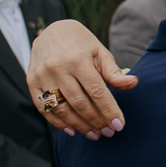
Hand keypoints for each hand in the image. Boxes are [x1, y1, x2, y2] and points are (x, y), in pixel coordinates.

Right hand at [28, 20, 136, 138]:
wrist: (51, 31)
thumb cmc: (82, 45)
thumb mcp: (101, 53)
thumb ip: (114, 72)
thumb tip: (134, 84)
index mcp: (77, 60)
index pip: (97, 92)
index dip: (109, 111)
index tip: (119, 125)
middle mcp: (57, 68)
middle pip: (80, 103)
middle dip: (96, 121)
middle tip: (109, 133)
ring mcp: (42, 76)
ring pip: (62, 109)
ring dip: (79, 126)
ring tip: (95, 135)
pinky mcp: (32, 82)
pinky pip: (44, 108)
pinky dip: (58, 122)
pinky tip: (73, 130)